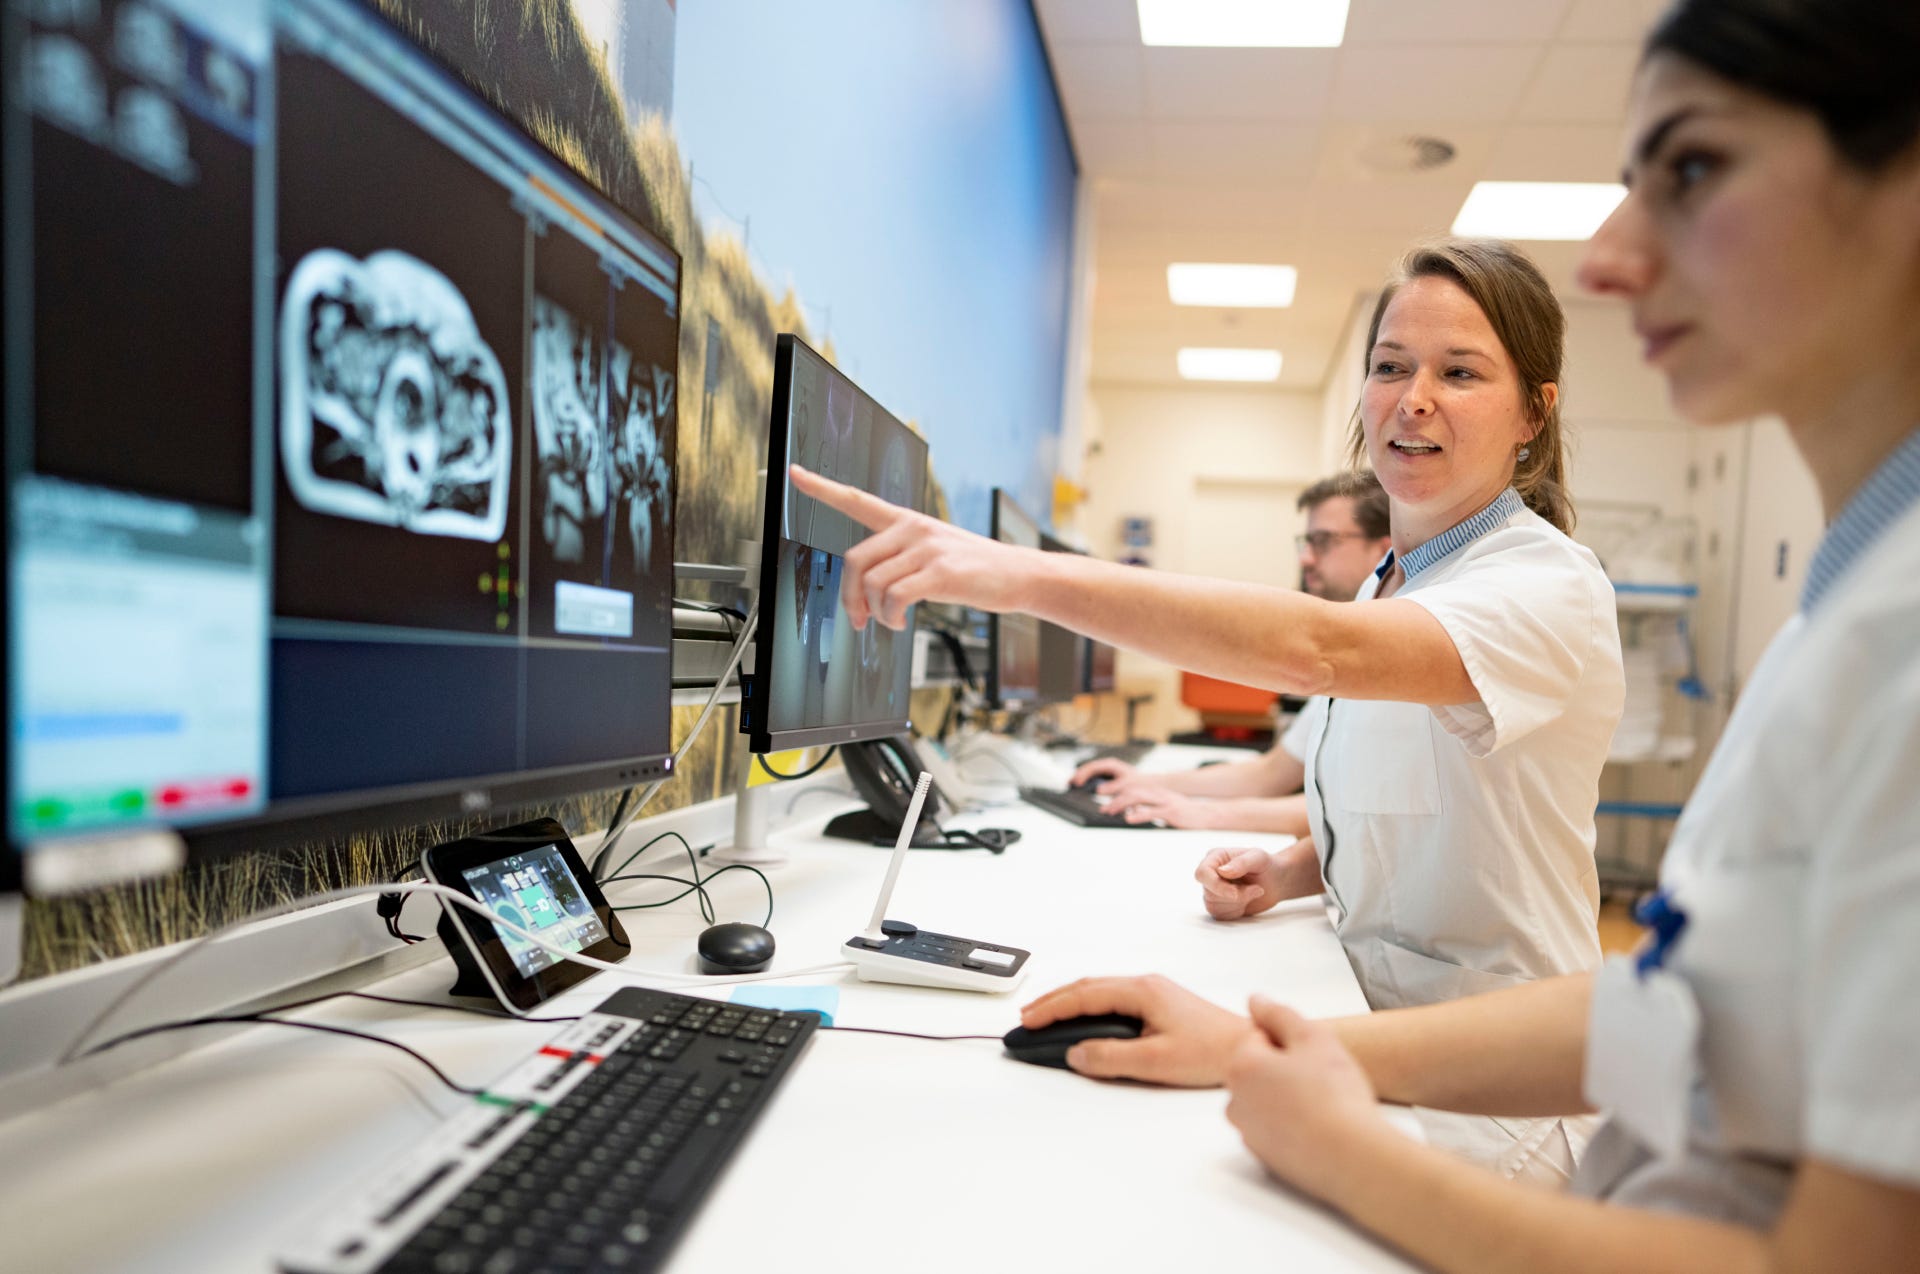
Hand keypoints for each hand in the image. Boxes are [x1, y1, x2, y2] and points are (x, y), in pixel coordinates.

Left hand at [789, 464, 1034, 628]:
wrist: (1019, 574)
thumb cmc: (976, 568)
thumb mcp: (936, 549)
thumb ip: (901, 557)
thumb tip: (868, 590)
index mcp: (906, 520)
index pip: (857, 499)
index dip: (822, 487)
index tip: (795, 473)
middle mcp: (913, 528)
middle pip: (855, 560)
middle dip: (850, 597)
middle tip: (858, 618)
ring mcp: (927, 548)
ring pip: (873, 583)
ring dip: (875, 613)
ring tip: (891, 621)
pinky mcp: (940, 571)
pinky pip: (895, 597)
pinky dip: (891, 617)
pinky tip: (901, 622)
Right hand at [1020, 975, 1252, 1086]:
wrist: (1250, 1048)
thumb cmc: (1212, 1052)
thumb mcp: (1156, 1061)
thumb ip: (1111, 1056)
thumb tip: (1076, 1052)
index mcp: (1142, 990)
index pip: (1084, 995)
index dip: (1052, 1009)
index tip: (1029, 1021)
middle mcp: (1146, 985)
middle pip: (1088, 987)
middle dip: (1054, 1002)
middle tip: (1027, 1018)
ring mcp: (1154, 992)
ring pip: (1100, 992)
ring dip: (1071, 1003)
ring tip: (1047, 1018)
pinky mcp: (1161, 1004)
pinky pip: (1113, 999)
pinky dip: (1089, 1008)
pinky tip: (1084, 1021)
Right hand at [1069, 757, 1134, 787]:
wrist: (1146, 785)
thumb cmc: (1138, 783)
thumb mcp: (1126, 785)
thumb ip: (1113, 788)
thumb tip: (1098, 791)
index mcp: (1111, 765)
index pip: (1092, 767)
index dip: (1083, 774)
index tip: (1076, 783)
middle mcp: (1106, 766)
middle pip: (1088, 768)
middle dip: (1078, 775)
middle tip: (1068, 783)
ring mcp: (1105, 771)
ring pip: (1089, 772)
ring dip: (1080, 777)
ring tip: (1070, 785)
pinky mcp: (1106, 778)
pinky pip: (1092, 777)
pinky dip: (1085, 781)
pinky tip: (1079, 787)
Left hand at [1099, 782, 1211, 828]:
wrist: (1206, 814)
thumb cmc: (1185, 813)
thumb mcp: (1163, 807)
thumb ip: (1147, 808)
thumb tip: (1131, 812)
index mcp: (1156, 791)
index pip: (1132, 789)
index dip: (1117, 795)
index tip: (1105, 803)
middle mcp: (1158, 793)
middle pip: (1132, 792)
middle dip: (1115, 800)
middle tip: (1104, 809)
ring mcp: (1165, 801)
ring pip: (1139, 798)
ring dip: (1122, 805)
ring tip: (1110, 812)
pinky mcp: (1171, 811)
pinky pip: (1152, 812)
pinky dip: (1138, 814)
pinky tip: (1128, 819)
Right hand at [1195, 846, 1285, 918]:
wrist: (1276, 882)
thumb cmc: (1267, 865)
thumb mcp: (1259, 858)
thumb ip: (1241, 863)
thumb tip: (1221, 872)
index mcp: (1215, 857)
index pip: (1202, 873)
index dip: (1216, 886)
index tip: (1235, 893)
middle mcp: (1210, 873)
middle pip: (1209, 893)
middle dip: (1235, 896)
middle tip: (1256, 889)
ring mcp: (1212, 890)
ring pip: (1213, 906)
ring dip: (1238, 903)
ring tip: (1253, 892)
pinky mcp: (1218, 904)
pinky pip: (1220, 915)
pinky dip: (1236, 912)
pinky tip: (1247, 901)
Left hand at [1225, 995, 1389, 1204]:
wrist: (1354, 1157)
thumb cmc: (1336, 1098)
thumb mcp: (1313, 1037)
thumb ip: (1279, 1014)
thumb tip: (1256, 1001)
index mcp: (1241, 1067)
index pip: (1260, 1037)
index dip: (1292, 1042)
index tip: (1314, 1056)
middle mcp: (1235, 1102)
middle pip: (1259, 1070)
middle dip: (1286, 1069)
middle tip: (1321, 1080)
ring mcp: (1248, 1133)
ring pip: (1268, 1099)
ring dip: (1289, 1097)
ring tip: (1323, 1105)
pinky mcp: (1265, 1158)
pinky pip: (1276, 1129)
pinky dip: (1293, 1125)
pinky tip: (1320, 1128)